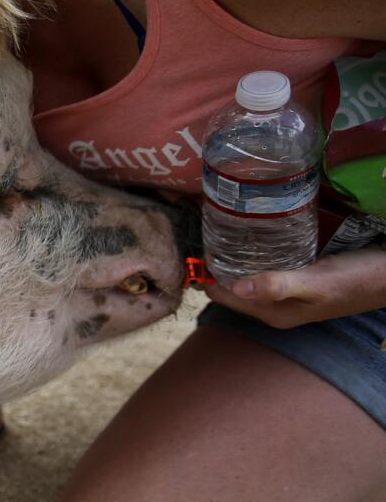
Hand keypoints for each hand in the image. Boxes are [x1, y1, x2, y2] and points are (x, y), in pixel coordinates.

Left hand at [203, 243, 385, 328]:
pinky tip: (244, 237)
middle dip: (212, 265)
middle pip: (229, 288)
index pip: (222, 296)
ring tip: (212, 230)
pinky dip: (248, 256)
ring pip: (244, 277)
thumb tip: (234, 287)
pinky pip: (261, 269)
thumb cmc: (355, 280)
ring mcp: (284, 295)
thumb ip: (277, 286)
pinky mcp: (295, 280)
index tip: (189, 245)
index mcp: (273, 313)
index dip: (203, 275)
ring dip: (228, 259)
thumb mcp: (316, 282)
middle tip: (197, 230)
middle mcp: (274, 308)